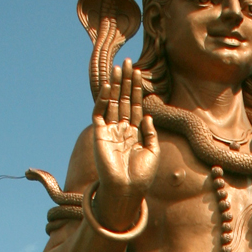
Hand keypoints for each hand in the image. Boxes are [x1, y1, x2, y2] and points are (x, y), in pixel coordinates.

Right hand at [92, 57, 159, 228]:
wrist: (127, 190)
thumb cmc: (141, 175)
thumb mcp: (152, 152)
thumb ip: (150, 133)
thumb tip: (146, 115)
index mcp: (134, 132)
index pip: (135, 105)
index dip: (137, 89)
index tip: (139, 72)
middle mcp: (121, 129)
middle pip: (123, 99)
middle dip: (126, 81)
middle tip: (128, 62)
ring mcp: (110, 131)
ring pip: (112, 102)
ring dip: (115, 85)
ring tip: (118, 67)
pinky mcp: (99, 135)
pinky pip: (99, 114)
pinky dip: (103, 100)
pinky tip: (109, 86)